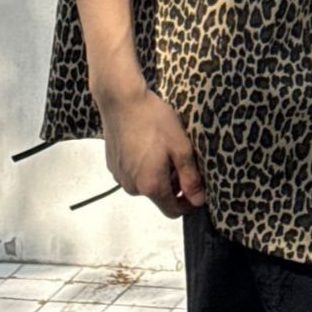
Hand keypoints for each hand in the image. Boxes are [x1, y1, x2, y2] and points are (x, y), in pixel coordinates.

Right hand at [95, 84, 204, 218]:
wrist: (121, 100)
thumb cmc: (153, 120)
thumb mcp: (181, 147)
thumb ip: (191, 178)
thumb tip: (199, 201)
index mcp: (151, 185)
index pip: (173, 211)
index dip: (188, 203)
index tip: (197, 189)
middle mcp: (132, 187)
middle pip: (159, 197)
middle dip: (174, 185)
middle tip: (182, 161)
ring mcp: (120, 176)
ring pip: (146, 184)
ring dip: (158, 175)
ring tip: (164, 150)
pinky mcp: (113, 165)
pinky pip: (133, 173)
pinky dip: (143, 166)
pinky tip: (148, 145)